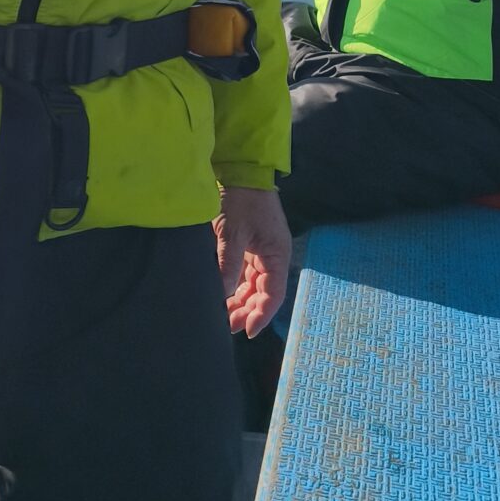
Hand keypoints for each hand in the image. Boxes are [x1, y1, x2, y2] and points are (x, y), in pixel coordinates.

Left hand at [215, 185, 290, 338]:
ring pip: (253, 284)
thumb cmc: (241, 199)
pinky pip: (244, 272)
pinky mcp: (248, 244)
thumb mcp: (233, 232)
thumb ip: (228, 264)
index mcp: (277, 254)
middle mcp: (272, 255)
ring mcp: (260, 250)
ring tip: (224, 315)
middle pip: (263, 292)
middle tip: (228, 326)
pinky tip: (222, 294)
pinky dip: (234, 285)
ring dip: (240, 300)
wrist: (239, 169)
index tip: (247, 332)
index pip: (273, 294)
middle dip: (247, 310)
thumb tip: (223, 294)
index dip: (261, 315)